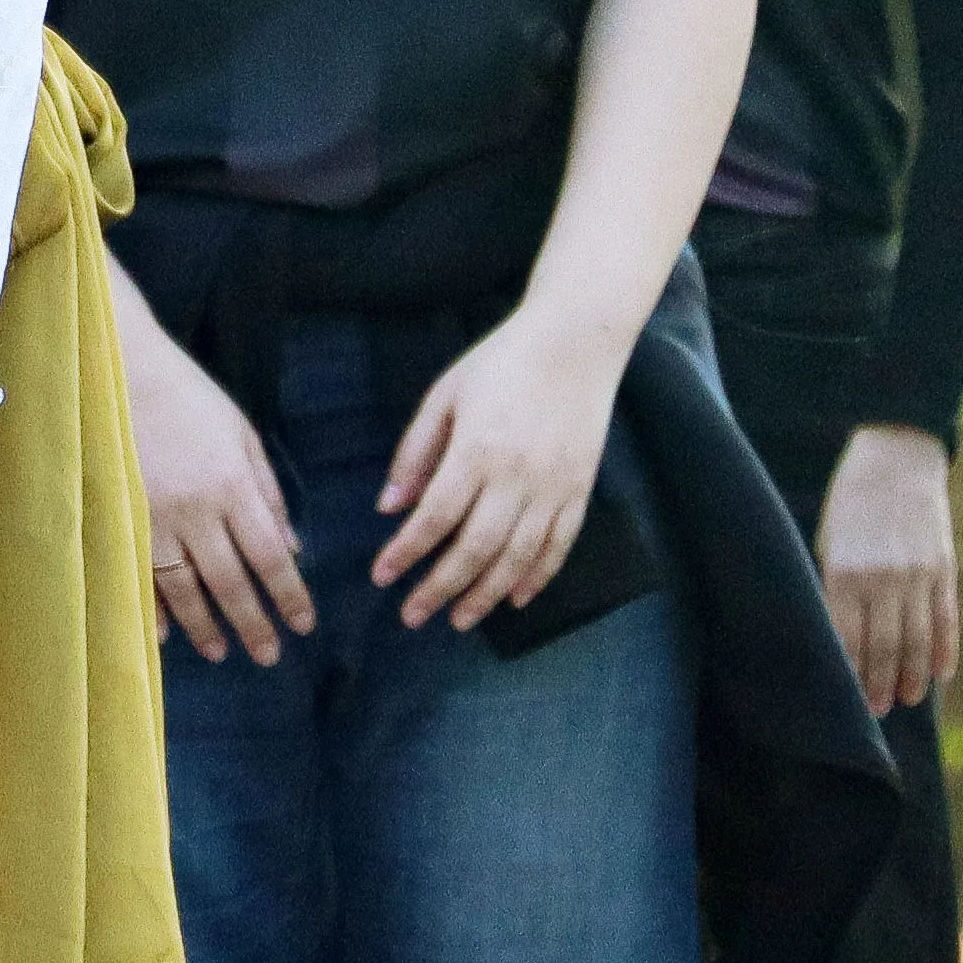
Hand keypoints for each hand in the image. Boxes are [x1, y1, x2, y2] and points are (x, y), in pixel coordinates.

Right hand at [126, 305, 313, 662]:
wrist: (120, 372)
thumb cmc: (190, 398)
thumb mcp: (243, 435)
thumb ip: (269, 492)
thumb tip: (291, 546)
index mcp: (234, 486)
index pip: (270, 557)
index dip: (289, 596)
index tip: (303, 625)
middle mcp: (197, 510)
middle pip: (230, 581)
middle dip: (252, 623)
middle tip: (268, 656)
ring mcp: (153, 518)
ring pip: (184, 587)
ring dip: (205, 625)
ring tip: (221, 652)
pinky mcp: (120, 517)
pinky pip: (140, 573)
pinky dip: (153, 607)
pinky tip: (165, 633)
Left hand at [372, 306, 625, 631]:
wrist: (577, 342)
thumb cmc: (502, 363)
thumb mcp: (444, 396)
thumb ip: (416, 453)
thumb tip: (391, 507)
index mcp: (478, 450)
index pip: (435, 517)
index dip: (406, 552)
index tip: (382, 577)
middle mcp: (518, 477)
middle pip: (475, 549)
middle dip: (440, 588)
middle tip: (412, 616)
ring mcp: (555, 487)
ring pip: (518, 557)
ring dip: (485, 594)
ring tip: (458, 619)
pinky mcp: (580, 490)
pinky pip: (559, 545)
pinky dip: (537, 576)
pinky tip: (515, 597)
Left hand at [817, 426, 960, 711]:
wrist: (897, 458)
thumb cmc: (849, 502)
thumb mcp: (827, 540)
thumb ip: (832, 586)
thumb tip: (835, 637)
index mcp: (845, 572)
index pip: (848, 639)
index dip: (850, 673)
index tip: (848, 701)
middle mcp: (884, 578)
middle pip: (884, 647)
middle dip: (879, 683)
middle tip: (876, 710)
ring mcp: (919, 575)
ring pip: (917, 640)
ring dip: (912, 675)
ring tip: (907, 701)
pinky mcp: (945, 569)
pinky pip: (947, 619)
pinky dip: (945, 650)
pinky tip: (941, 674)